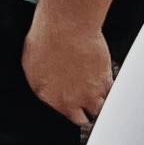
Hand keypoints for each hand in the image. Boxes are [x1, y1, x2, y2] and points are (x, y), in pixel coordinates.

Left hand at [22, 0, 114, 128]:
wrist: (67, 26)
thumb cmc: (46, 40)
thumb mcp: (31, 66)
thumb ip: (41, 86)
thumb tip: (46, 89)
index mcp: (51, 99)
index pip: (62, 117)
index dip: (68, 112)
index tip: (71, 107)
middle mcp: (73, 100)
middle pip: (84, 119)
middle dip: (84, 112)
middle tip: (84, 103)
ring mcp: (92, 91)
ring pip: (100, 108)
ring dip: (99, 103)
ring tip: (97, 94)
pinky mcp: (106, 78)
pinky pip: (112, 93)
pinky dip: (110, 90)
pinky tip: (106, 83)